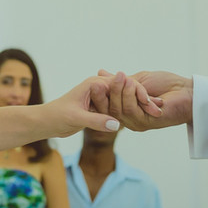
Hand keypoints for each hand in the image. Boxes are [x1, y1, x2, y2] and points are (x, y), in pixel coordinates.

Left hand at [46, 73, 163, 136]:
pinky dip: (131, 111)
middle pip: (127, 90)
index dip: (139, 94)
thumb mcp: (77, 118)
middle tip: (159, 109)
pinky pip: (119, 107)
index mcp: (95, 83)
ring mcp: (101, 95)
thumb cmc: (57, 116)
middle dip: (143, 99)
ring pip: (125, 99)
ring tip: (156, 113)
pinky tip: (143, 117)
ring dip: (139, 105)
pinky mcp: (100, 106)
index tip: (152, 105)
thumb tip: (117, 125)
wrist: (47, 122)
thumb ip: (97, 121)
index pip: (123, 85)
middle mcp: (99, 86)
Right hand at [91, 70, 190, 131]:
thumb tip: (101, 73)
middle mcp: (131, 119)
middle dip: (104, 94)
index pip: (107, 106)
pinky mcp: (146, 123)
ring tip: (121, 77)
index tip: (92, 82)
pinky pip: (131, 110)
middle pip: (109, 110)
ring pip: (119, 110)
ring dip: (119, 92)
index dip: (99, 96)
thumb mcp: (138, 79)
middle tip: (98, 81)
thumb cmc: (167, 84)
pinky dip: (130, 96)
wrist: (187, 91)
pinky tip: (131, 84)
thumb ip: (121, 80)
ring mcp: (138, 122)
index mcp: (127, 110)